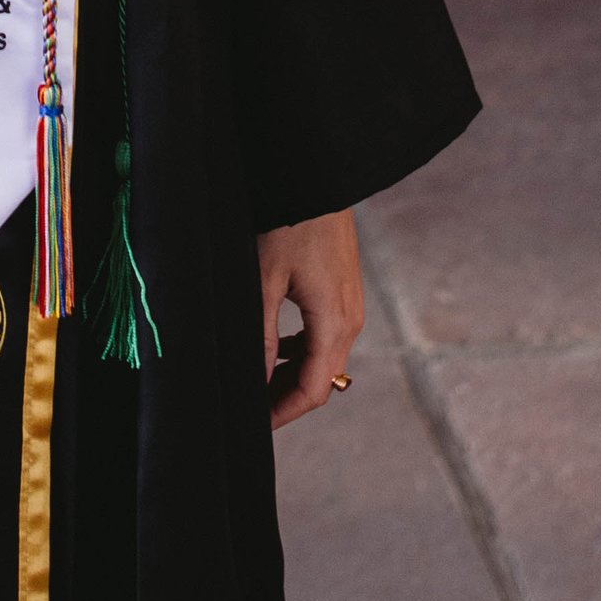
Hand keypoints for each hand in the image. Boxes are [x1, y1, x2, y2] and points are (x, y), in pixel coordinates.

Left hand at [257, 208, 361, 432]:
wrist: (316, 176)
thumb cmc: (288, 222)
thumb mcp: (265, 280)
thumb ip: (263, 335)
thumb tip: (257, 382)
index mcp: (335, 323)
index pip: (314, 391)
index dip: (284, 413)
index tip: (254, 424)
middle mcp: (350, 319)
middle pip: (322, 379)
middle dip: (286, 398)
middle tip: (250, 407)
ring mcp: (350, 303)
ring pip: (324, 358)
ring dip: (293, 374)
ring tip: (257, 380)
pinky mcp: (343, 288)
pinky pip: (326, 335)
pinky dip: (302, 350)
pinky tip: (276, 347)